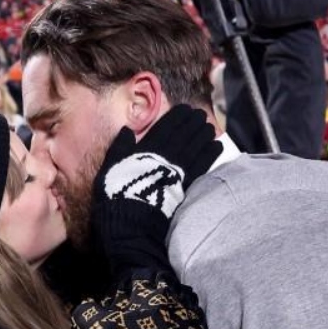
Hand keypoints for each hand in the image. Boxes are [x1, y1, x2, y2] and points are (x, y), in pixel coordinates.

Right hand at [93, 104, 221, 218]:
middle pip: (183, 134)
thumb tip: (126, 130)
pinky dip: (210, 154)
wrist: (131, 219)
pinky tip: (217, 146)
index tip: (186, 109)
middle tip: (201, 115)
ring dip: (204, 135)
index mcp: (146, 149)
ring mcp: (177, 169)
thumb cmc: (116, 192)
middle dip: (193, 122)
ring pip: (195, 146)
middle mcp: (165, 155)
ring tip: (210, 127)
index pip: (165, 127)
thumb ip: (120, 147)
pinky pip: (202, 164)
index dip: (177, 117)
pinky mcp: (186, 184)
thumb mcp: (110, 166)